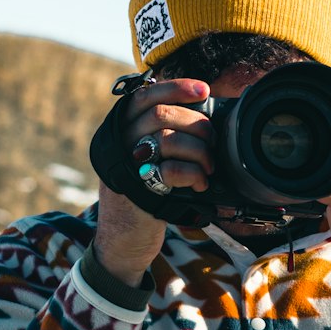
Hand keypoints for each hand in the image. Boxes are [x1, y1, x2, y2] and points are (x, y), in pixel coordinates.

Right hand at [94, 78, 212, 284]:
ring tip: (208, 167)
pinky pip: (171, 170)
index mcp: (121, 130)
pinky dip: (193, 174)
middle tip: (211, 144)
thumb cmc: (143, 196)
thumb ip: (161, 135)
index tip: (203, 89)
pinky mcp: (137, 191)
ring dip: (199, 151)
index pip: (146, 96)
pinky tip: (199, 184)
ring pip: (168, 138)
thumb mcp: (145, 160)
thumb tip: (201, 113)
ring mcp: (125, 167)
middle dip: (196, 126)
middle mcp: (119, 144)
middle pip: (162, 115)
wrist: (123, 241)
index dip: (176, 88)